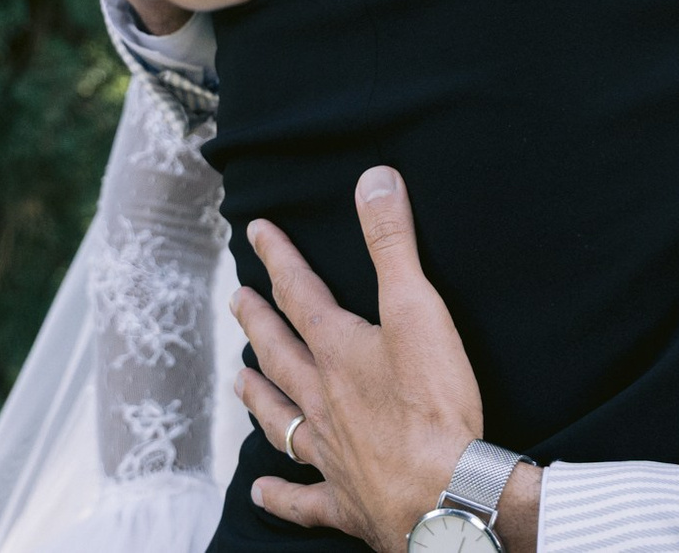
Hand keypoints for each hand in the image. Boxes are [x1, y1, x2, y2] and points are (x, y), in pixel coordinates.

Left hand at [235, 168, 539, 552]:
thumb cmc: (433, 403)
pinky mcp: (344, 499)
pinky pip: (302, 498)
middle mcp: (322, 399)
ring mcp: (328, 452)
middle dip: (257, 321)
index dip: (278, 257)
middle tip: (236, 299)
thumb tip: (373, 179)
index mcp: (338, 351)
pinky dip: (280, 494)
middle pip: (280, 353)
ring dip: (258, 397)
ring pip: (280, 418)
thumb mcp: (418, 309)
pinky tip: (261, 490)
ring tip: (240, 380)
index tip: (256, 230)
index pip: (299, 292)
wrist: (442, 494)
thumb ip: (393, 243)